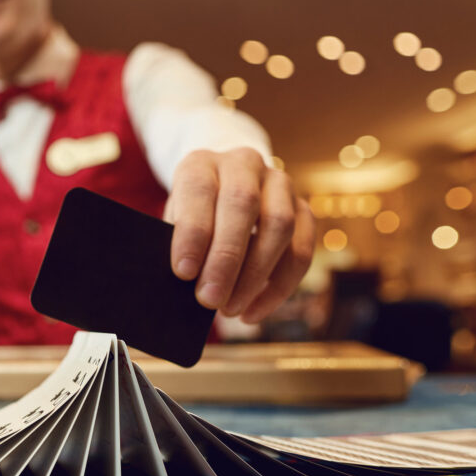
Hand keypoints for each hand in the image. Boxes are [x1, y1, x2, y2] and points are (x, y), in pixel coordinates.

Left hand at [165, 147, 313, 322]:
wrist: (219, 188)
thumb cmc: (189, 215)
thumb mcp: (173, 220)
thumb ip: (176, 242)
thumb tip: (184, 284)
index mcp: (201, 163)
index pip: (200, 191)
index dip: (192, 232)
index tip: (184, 272)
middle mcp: (243, 165)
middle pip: (242, 205)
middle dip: (226, 259)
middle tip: (210, 299)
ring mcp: (279, 184)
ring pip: (280, 225)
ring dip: (255, 275)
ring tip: (230, 309)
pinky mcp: (303, 209)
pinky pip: (301, 250)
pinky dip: (279, 287)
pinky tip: (253, 311)